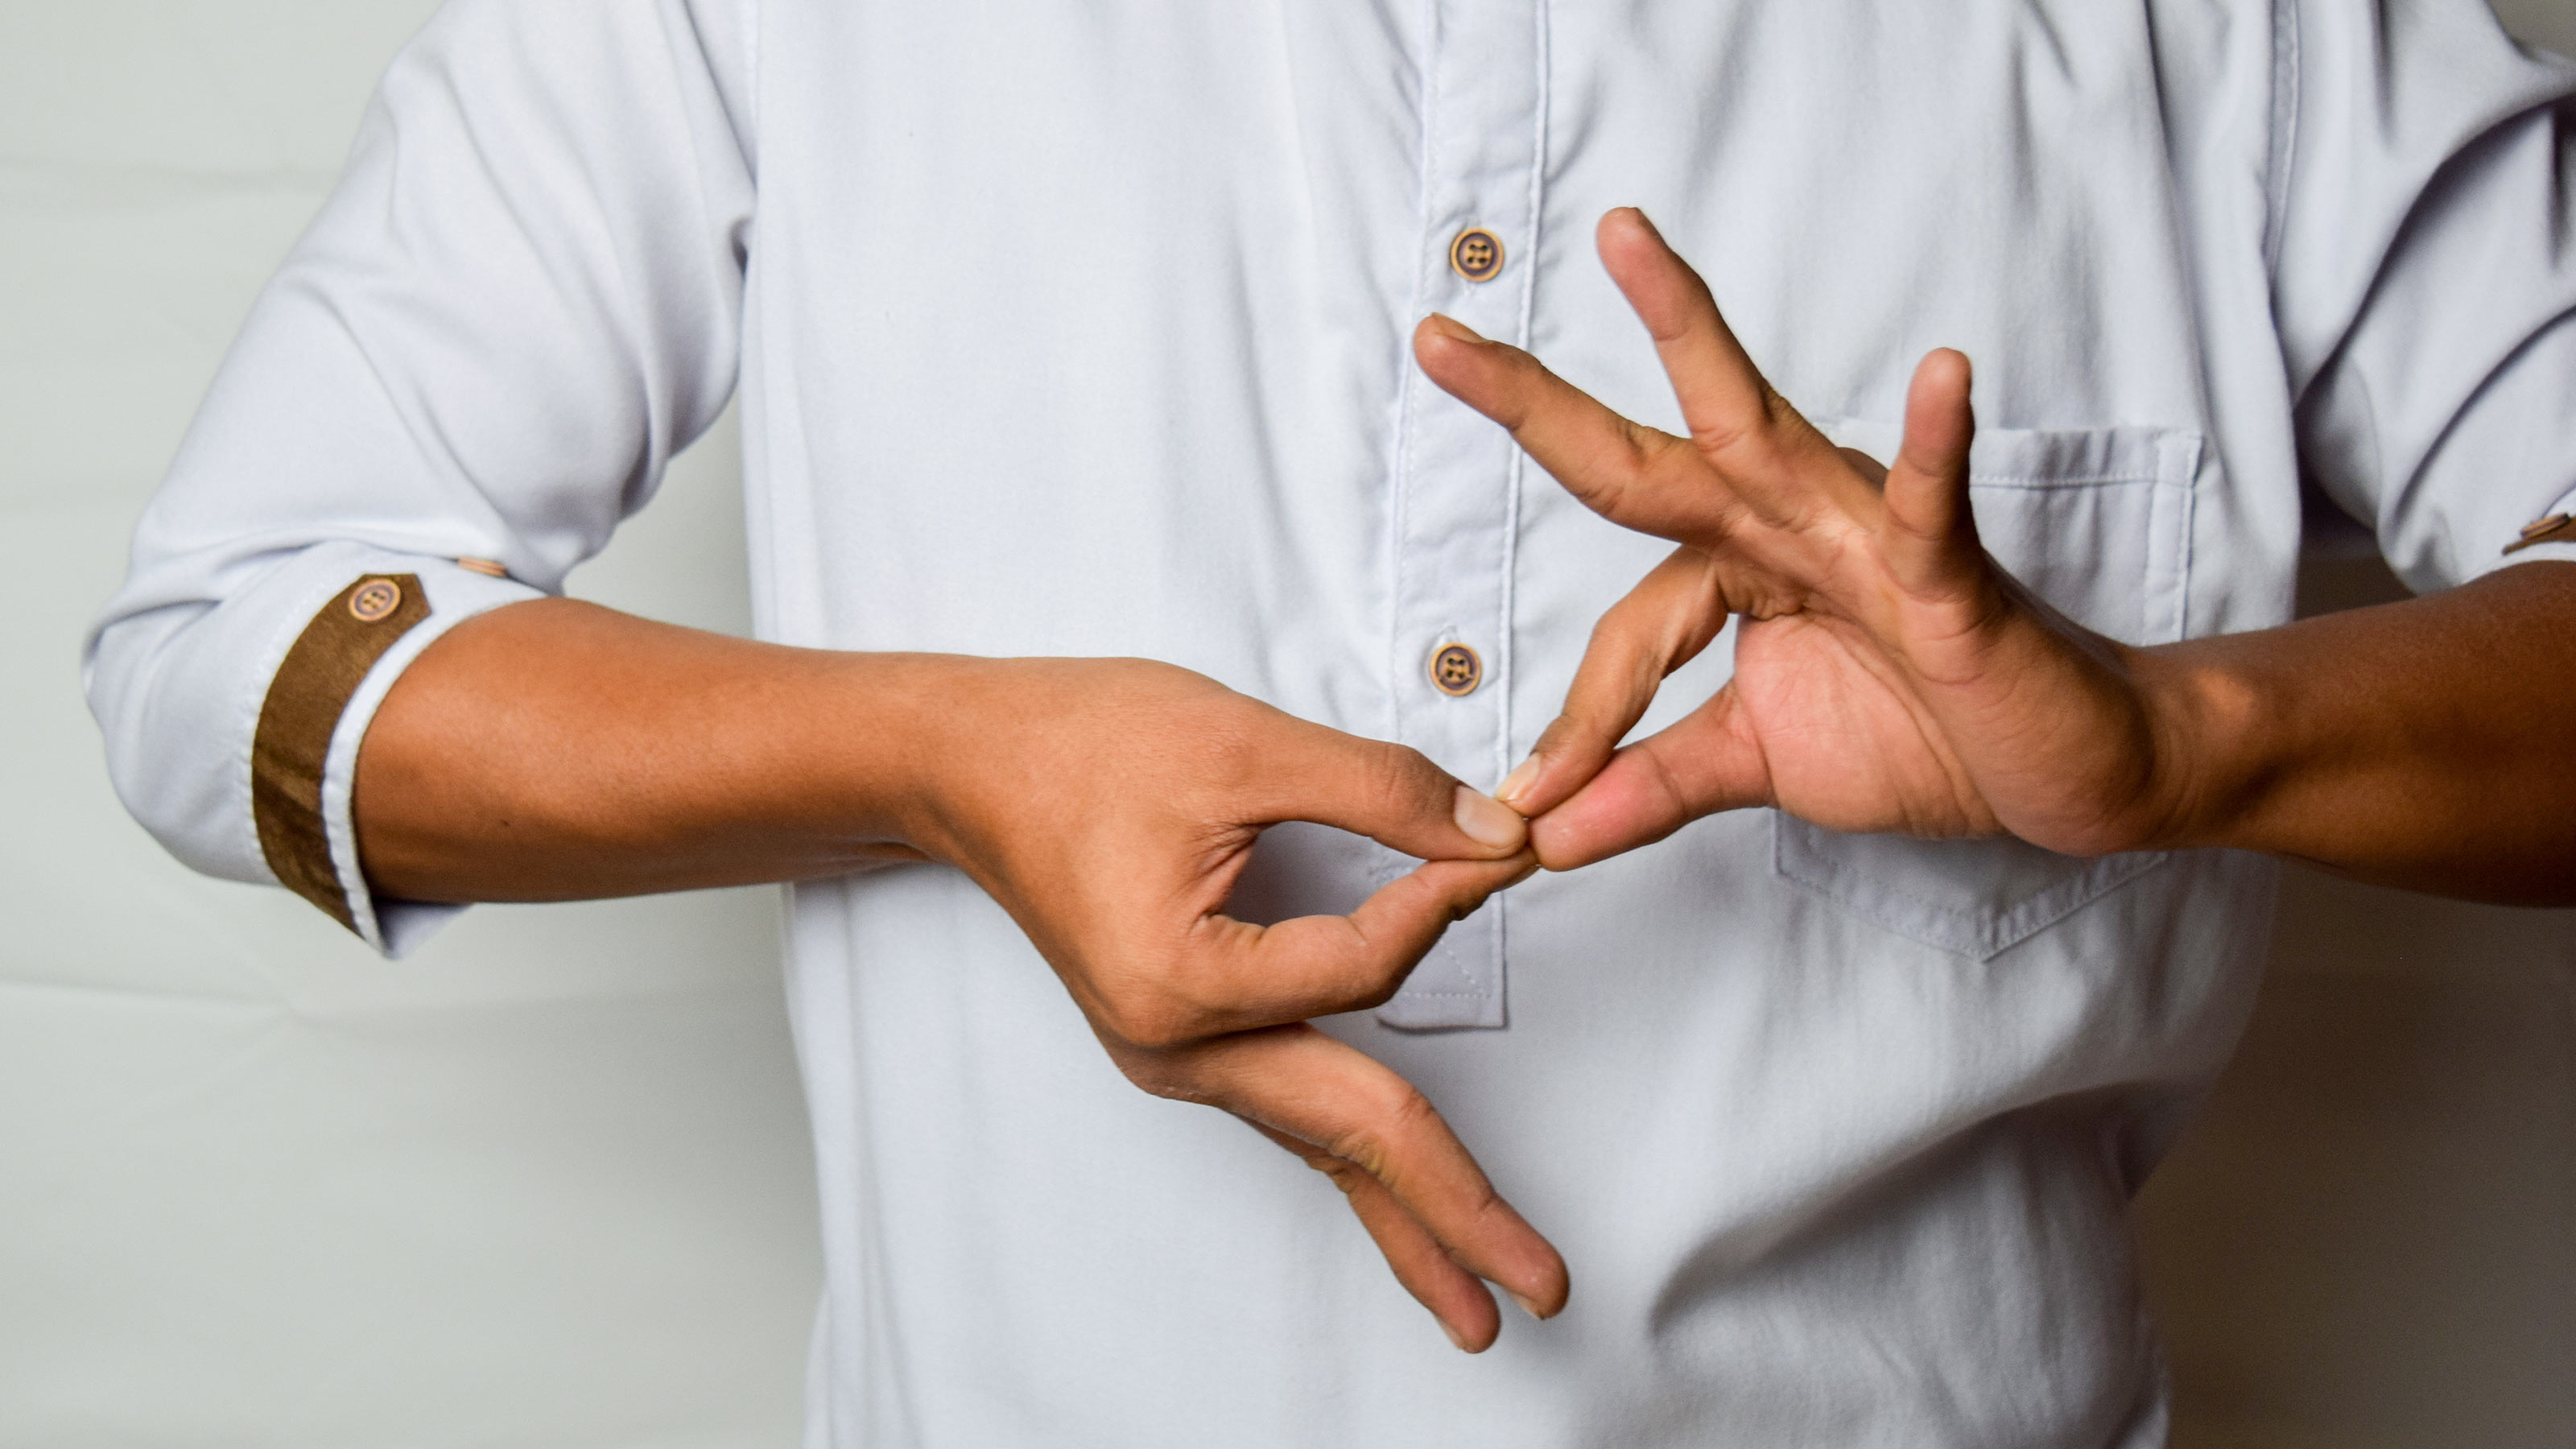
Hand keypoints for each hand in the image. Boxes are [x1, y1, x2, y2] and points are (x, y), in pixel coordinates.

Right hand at [892, 658, 1565, 1348]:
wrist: (972, 765)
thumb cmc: (1083, 744)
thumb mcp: (1242, 743)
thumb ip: (1379, 790)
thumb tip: (1493, 836)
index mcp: (1180, 981)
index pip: (1361, 969)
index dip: (1444, 903)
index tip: (1505, 847)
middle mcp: (1175, 1046)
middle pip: (1347, 1134)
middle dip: (1453, 1214)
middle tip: (1546, 1289)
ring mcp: (1177, 1058)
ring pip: (1319, 1147)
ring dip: (1412, 1217)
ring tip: (1485, 1301)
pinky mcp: (1186, 1044)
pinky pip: (1290, 1116)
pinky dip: (1358, 1163)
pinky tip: (1405, 1214)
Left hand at [1413, 208, 2186, 868]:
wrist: (2066, 768)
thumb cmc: (1926, 738)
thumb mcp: (1759, 766)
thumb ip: (1651, 785)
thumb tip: (1539, 834)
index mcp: (1738, 571)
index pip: (1626, 632)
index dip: (1582, 720)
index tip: (1536, 801)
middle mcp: (1784, 528)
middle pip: (1641, 462)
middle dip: (1535, 403)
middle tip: (1437, 338)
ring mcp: (1863, 537)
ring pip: (1757, 430)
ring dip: (1686, 333)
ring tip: (1626, 247)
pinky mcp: (1951, 574)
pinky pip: (1931, 505)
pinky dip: (1932, 445)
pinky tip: (1944, 375)